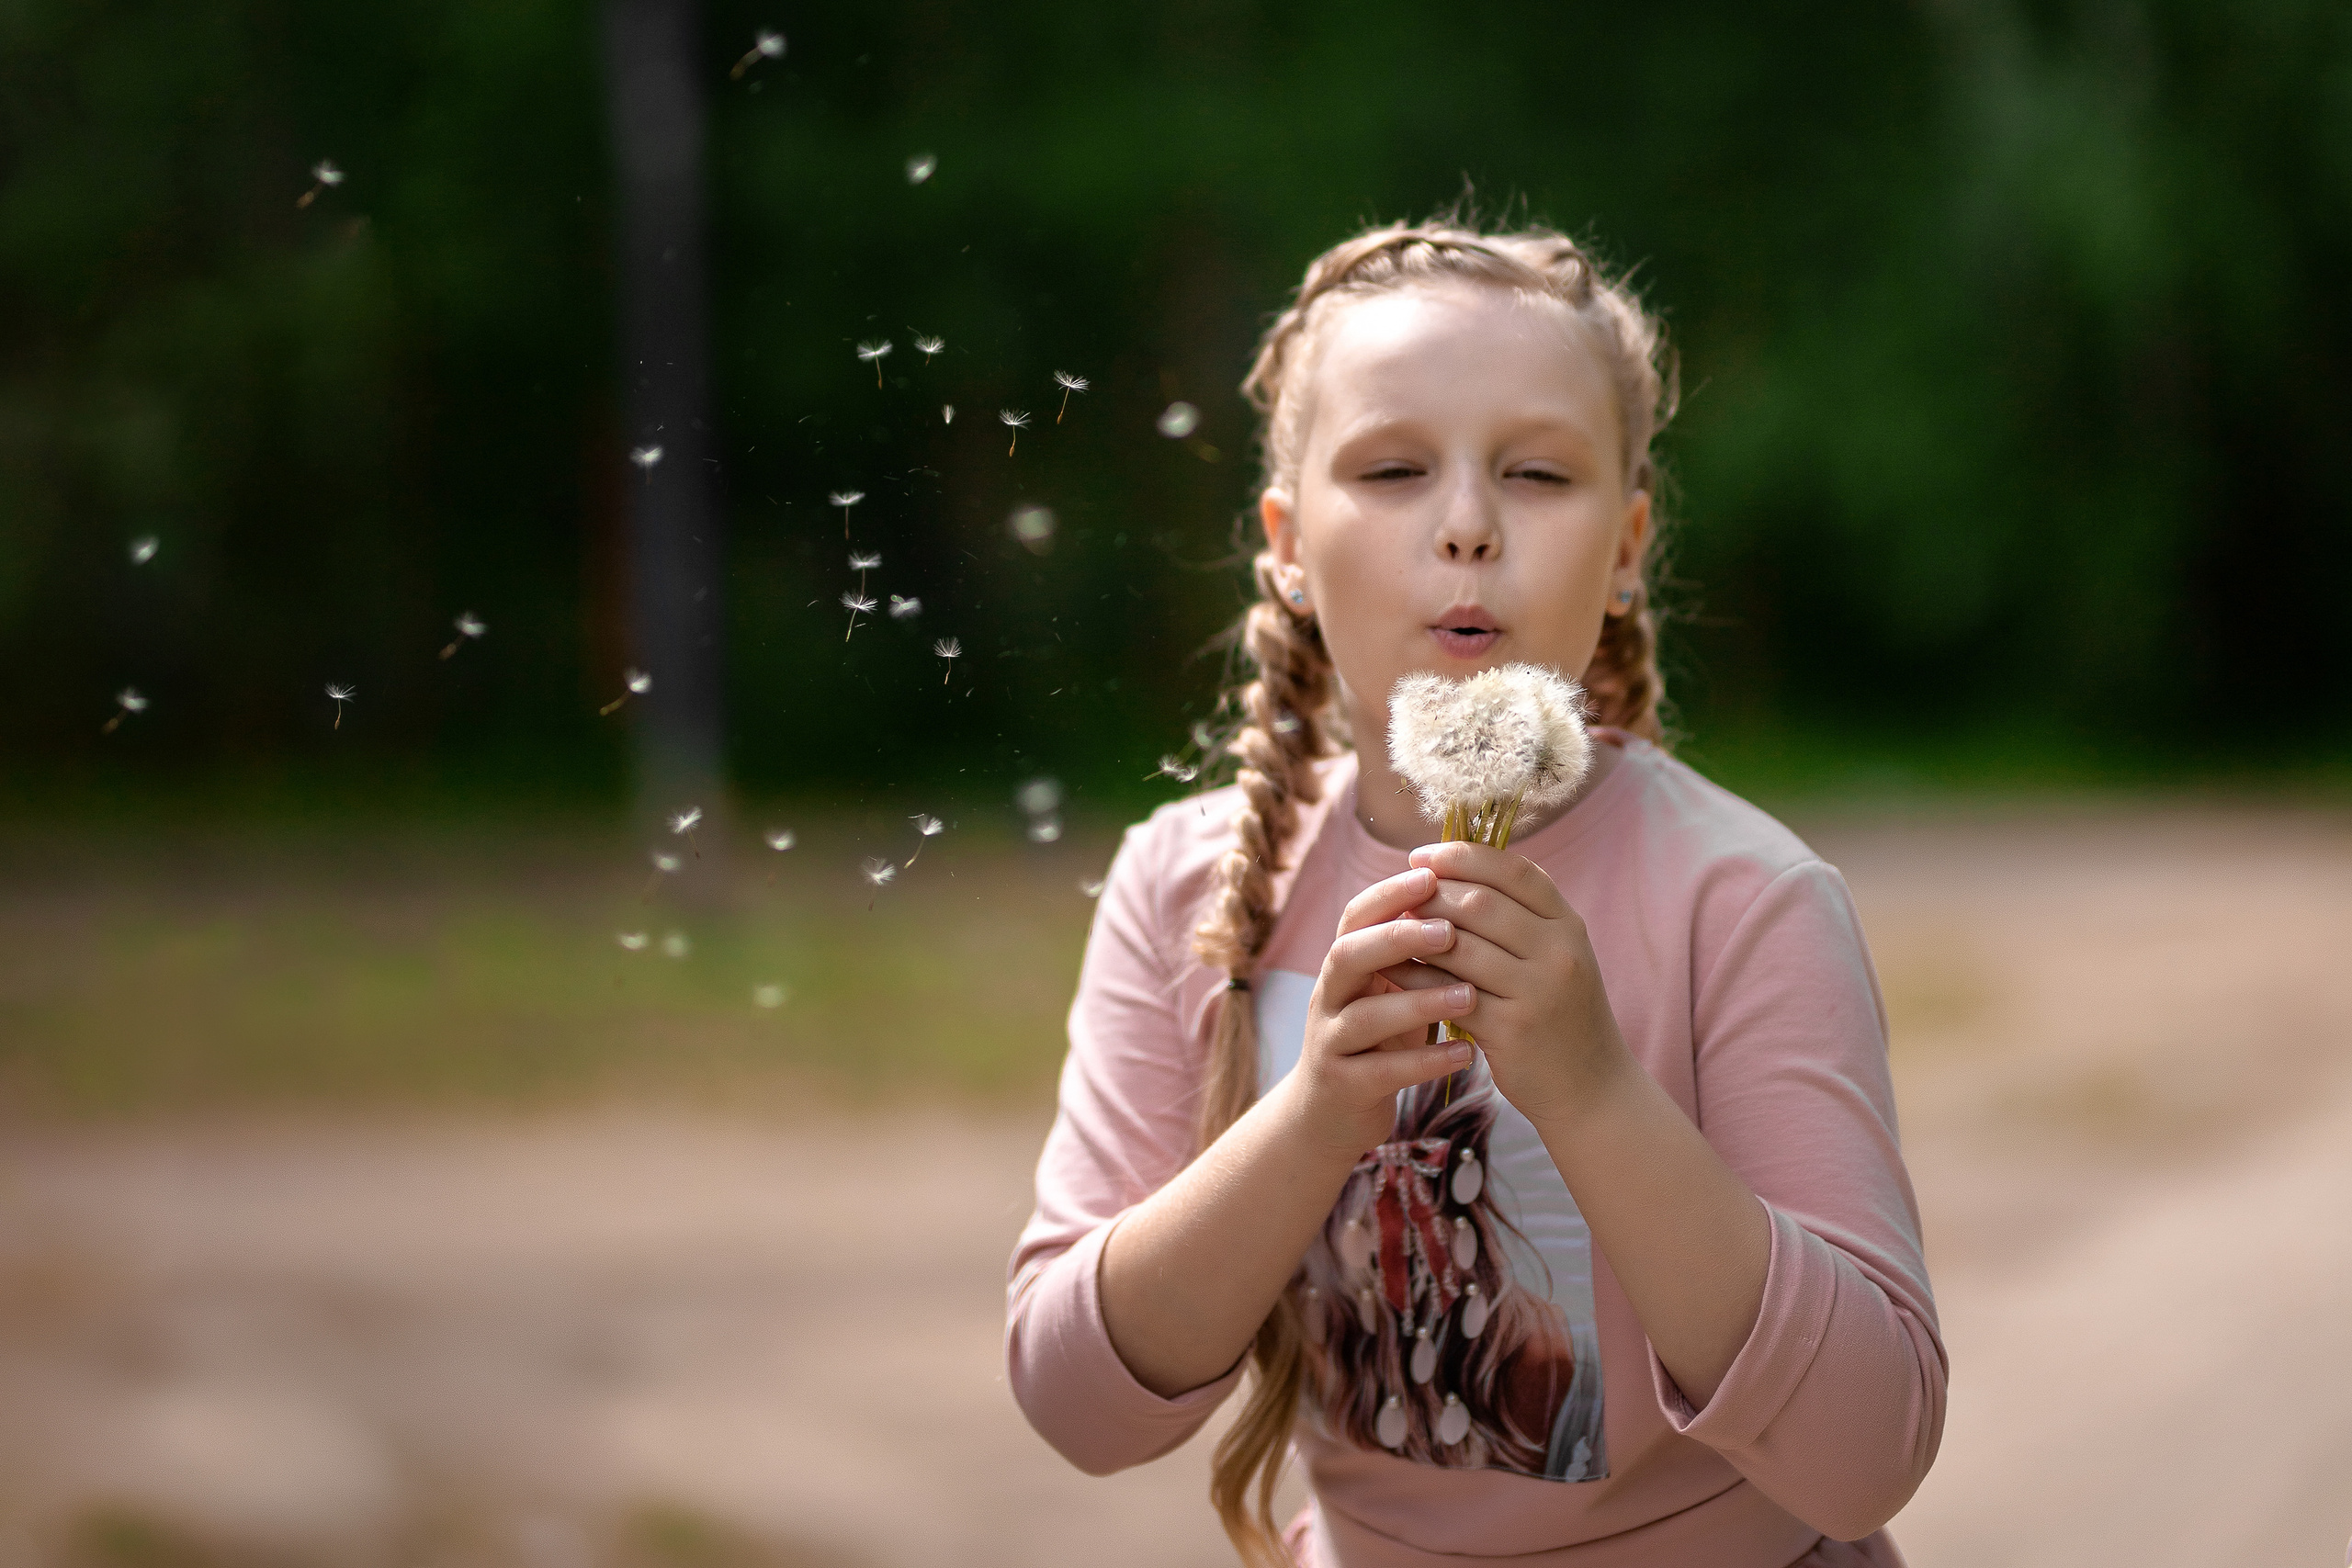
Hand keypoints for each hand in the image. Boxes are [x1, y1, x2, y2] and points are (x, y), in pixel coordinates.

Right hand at [1282, 865, 1476, 1156]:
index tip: (1433, 875)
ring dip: (1419, 1002)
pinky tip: (1466, 1053)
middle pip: (1347, 955)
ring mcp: (1330, 1043)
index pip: (1356, 916)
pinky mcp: (1342, 1087)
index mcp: (1343, 967)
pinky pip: (1382, 1072)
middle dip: (1396, 939)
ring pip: (1365, 1015)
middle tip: (1449, 931)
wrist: (1328, 1116)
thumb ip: (1409, 954)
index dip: (1389, 894)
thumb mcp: (1386, 992)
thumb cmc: (1374, 1042)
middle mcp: (1328, 997)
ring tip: (1470, 995)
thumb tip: (1462, 894)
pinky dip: (1426, 1062)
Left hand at [1386, 840, 1624, 1122]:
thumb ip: (1520, 917)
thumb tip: (1453, 871)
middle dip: (1431, 894)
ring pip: (1459, 945)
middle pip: (1479, 902)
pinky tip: (1393, 971)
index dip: (1462, 856)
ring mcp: (1537, 990)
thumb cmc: (1562, 1015)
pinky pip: (1448, 991)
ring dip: (1416, 933)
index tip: (1421, 856)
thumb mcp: (1557, 956)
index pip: (1513, 870)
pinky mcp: (1511, 1029)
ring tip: (1388, 928)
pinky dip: (1416, 977)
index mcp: (1568, 924)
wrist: (1592, 1089)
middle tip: (1397, 895)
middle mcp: (1558, 951)